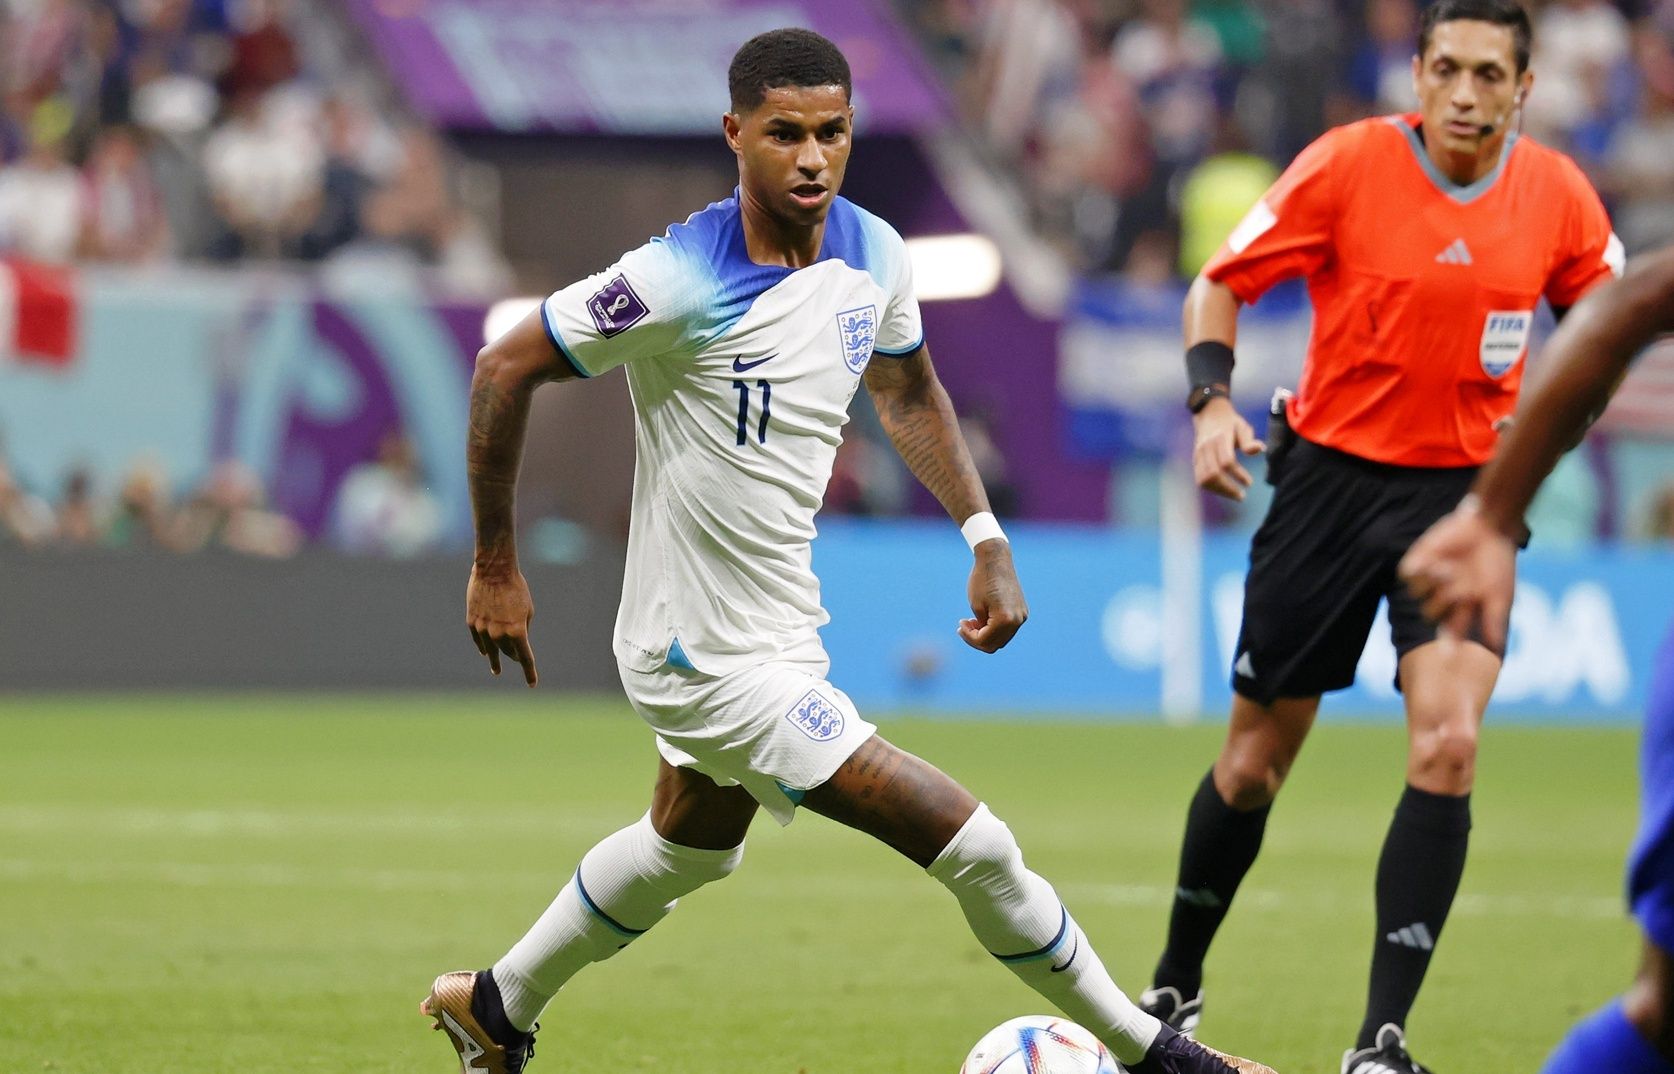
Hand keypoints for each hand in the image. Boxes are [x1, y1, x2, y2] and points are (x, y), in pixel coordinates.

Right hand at [466, 564, 538, 685]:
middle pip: (508, 652)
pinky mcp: (472, 622)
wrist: (494, 570)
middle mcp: (499, 634)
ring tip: (496, 670)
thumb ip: (523, 628)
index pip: (525, 659)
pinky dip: (483, 647)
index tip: (532, 684)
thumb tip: (516, 641)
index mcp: (517, 631)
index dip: (529, 672)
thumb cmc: (516, 588)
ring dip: (496, 658)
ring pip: (492, 650)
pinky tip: (485, 653)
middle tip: (516, 659)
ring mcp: (484, 629)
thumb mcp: (528, 610)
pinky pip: (479, 640)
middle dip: (513, 656)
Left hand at [959, 540, 1027, 652]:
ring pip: (1002, 638)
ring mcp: (1022, 616)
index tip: (960, 625)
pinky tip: (982, 619)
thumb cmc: (982, 580)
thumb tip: (984, 639)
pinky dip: (994, 628)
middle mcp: (1017, 620)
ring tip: (972, 622)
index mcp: (1005, 619)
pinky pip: (1007, 628)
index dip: (969, 637)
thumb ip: (980, 626)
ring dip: (986, 635)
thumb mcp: (976, 606)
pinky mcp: (1021, 611)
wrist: (995, 559)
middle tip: (964, 627)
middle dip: (977, 639)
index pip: (985, 641)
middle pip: (995, 644)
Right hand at [1192, 397, 1264, 500]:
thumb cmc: (1231, 423)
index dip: (1238, 474)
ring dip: (1219, 491)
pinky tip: (1224, 491)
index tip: (1249, 483)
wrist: (1209, 415)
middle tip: (1242, 496)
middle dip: (1228, 488)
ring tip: (1233, 495)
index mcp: (1220, 438)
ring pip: (1204, 479)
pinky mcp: (1195, 460)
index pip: (1227, 461)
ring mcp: (1198, 454)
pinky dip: (1211, 488)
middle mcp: (1206, 447)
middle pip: (1213, 473)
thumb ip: (1249, 440)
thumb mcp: (1243, 427)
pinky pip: (1199, 479)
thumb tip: (1260, 449)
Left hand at [1399, 502, 1515, 650]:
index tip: (1447, 656)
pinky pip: (1407, 575)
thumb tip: (1496, 650)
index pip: (1451, 630)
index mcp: (1462, 606)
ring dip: (1435, 583)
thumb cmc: (1497, 562)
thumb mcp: (1499, 594)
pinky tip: (1435, 560)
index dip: (1448, 642)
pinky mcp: (1418, 561)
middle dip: (1446, 601)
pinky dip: (1419, 571)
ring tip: (1451, 568)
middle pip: (1430, 613)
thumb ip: (1493, 621)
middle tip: (1464, 586)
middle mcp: (1443, 595)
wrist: (1489, 527)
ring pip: (1417, 595)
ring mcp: (1430, 579)